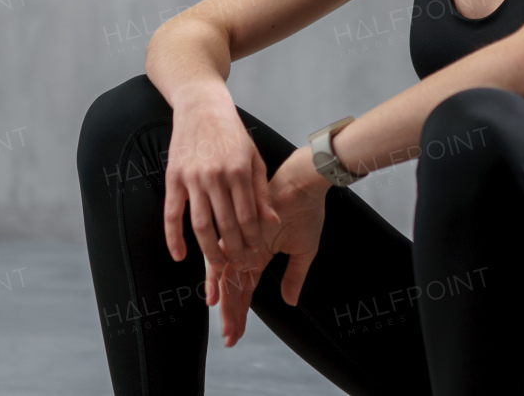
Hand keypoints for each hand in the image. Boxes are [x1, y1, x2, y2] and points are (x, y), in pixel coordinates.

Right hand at [162, 86, 278, 302]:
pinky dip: (174, 238)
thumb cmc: (233, 133)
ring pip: (199, 224)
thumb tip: (272, 221)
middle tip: (240, 267)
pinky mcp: (173, 178)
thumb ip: (262, 191)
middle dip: (234, 250)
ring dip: (207, 250)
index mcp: (239, 171)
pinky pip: (171, 214)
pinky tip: (180, 256)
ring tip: (217, 266)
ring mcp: (192, 178)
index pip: (247, 216)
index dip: (251, 239)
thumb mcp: (254, 158)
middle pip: (224, 225)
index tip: (256, 256)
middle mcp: (215, 176)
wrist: (201, 107)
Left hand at [213, 146, 330, 346]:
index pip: (247, 289)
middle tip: (229, 338)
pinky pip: (223, 258)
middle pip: (233, 287)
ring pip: (227, 278)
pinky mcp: (237, 231)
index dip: (241, 312)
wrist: (303, 184)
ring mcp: (240, 241)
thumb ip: (295, 277)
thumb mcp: (305, 250)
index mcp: (259, 254)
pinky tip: (216, 298)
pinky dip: (218, 278)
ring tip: (225, 327)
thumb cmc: (307, 211)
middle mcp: (246, 250)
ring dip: (226, 303)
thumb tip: (289, 302)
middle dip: (231, 314)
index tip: (236, 334)